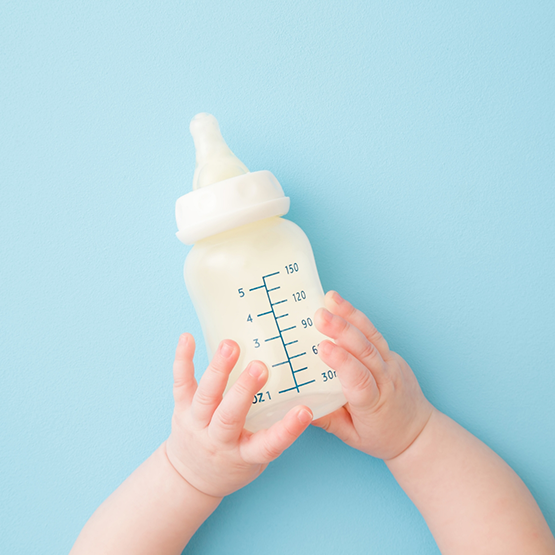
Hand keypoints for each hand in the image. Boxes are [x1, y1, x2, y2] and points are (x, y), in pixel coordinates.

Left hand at [166, 334, 312, 497]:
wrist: (190, 478)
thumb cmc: (233, 462)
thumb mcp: (256, 457)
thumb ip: (273, 427)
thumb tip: (304, 390)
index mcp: (243, 455)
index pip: (268, 445)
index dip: (287, 430)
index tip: (304, 411)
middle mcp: (218, 441)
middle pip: (230, 416)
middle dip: (244, 390)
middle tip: (259, 367)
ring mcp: (196, 424)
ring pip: (206, 396)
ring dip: (218, 369)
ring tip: (230, 346)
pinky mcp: (181, 409)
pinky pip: (181, 383)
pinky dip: (183, 359)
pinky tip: (187, 338)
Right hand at [312, 291, 433, 460]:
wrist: (417, 432)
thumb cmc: (382, 436)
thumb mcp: (351, 437)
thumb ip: (327, 420)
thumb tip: (298, 407)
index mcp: (373, 403)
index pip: (358, 378)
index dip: (341, 361)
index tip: (322, 347)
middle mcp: (386, 380)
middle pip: (365, 350)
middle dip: (342, 330)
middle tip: (320, 315)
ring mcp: (392, 364)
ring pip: (371, 336)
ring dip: (350, 315)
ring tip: (331, 299)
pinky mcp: (392, 355)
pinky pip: (374, 334)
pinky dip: (357, 317)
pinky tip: (341, 305)